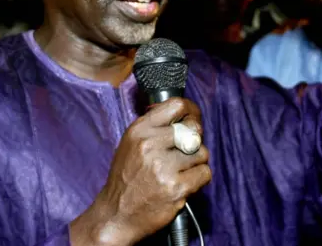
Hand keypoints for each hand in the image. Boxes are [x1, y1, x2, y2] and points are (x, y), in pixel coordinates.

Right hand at [75, 98, 210, 245]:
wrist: (116, 214)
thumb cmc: (126, 178)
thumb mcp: (132, 143)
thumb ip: (156, 128)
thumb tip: (186, 117)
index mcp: (140, 130)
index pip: (177, 106)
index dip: (191, 112)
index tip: (192, 120)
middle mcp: (150, 144)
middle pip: (194, 130)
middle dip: (194, 142)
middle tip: (186, 153)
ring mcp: (164, 167)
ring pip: (202, 152)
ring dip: (196, 163)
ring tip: (180, 172)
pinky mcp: (176, 188)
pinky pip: (204, 173)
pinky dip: (199, 179)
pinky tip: (184, 183)